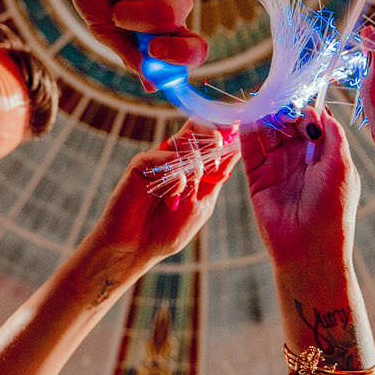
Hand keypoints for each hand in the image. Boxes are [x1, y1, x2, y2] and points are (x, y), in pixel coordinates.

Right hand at [90, 126, 238, 276]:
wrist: (136, 248)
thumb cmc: (168, 230)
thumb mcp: (202, 204)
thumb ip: (216, 178)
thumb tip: (235, 150)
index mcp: (196, 167)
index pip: (213, 140)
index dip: (226, 132)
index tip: (238, 127)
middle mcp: (177, 158)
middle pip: (197, 129)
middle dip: (213, 135)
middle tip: (220, 145)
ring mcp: (159, 159)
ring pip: (182, 140)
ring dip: (195, 157)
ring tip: (195, 180)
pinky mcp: (141, 164)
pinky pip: (163, 156)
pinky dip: (175, 172)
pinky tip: (174, 193)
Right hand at [240, 107, 359, 265]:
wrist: (308, 248)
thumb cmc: (333, 208)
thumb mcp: (342, 167)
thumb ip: (333, 135)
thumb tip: (318, 110)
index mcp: (325, 155)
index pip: (312, 121)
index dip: (305, 108)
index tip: (300, 96)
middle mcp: (300, 158)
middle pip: (288, 122)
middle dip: (283, 110)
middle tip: (279, 101)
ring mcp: (278, 166)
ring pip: (268, 132)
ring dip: (265, 117)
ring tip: (263, 106)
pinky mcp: (257, 177)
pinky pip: (250, 149)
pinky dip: (247, 131)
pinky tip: (248, 119)